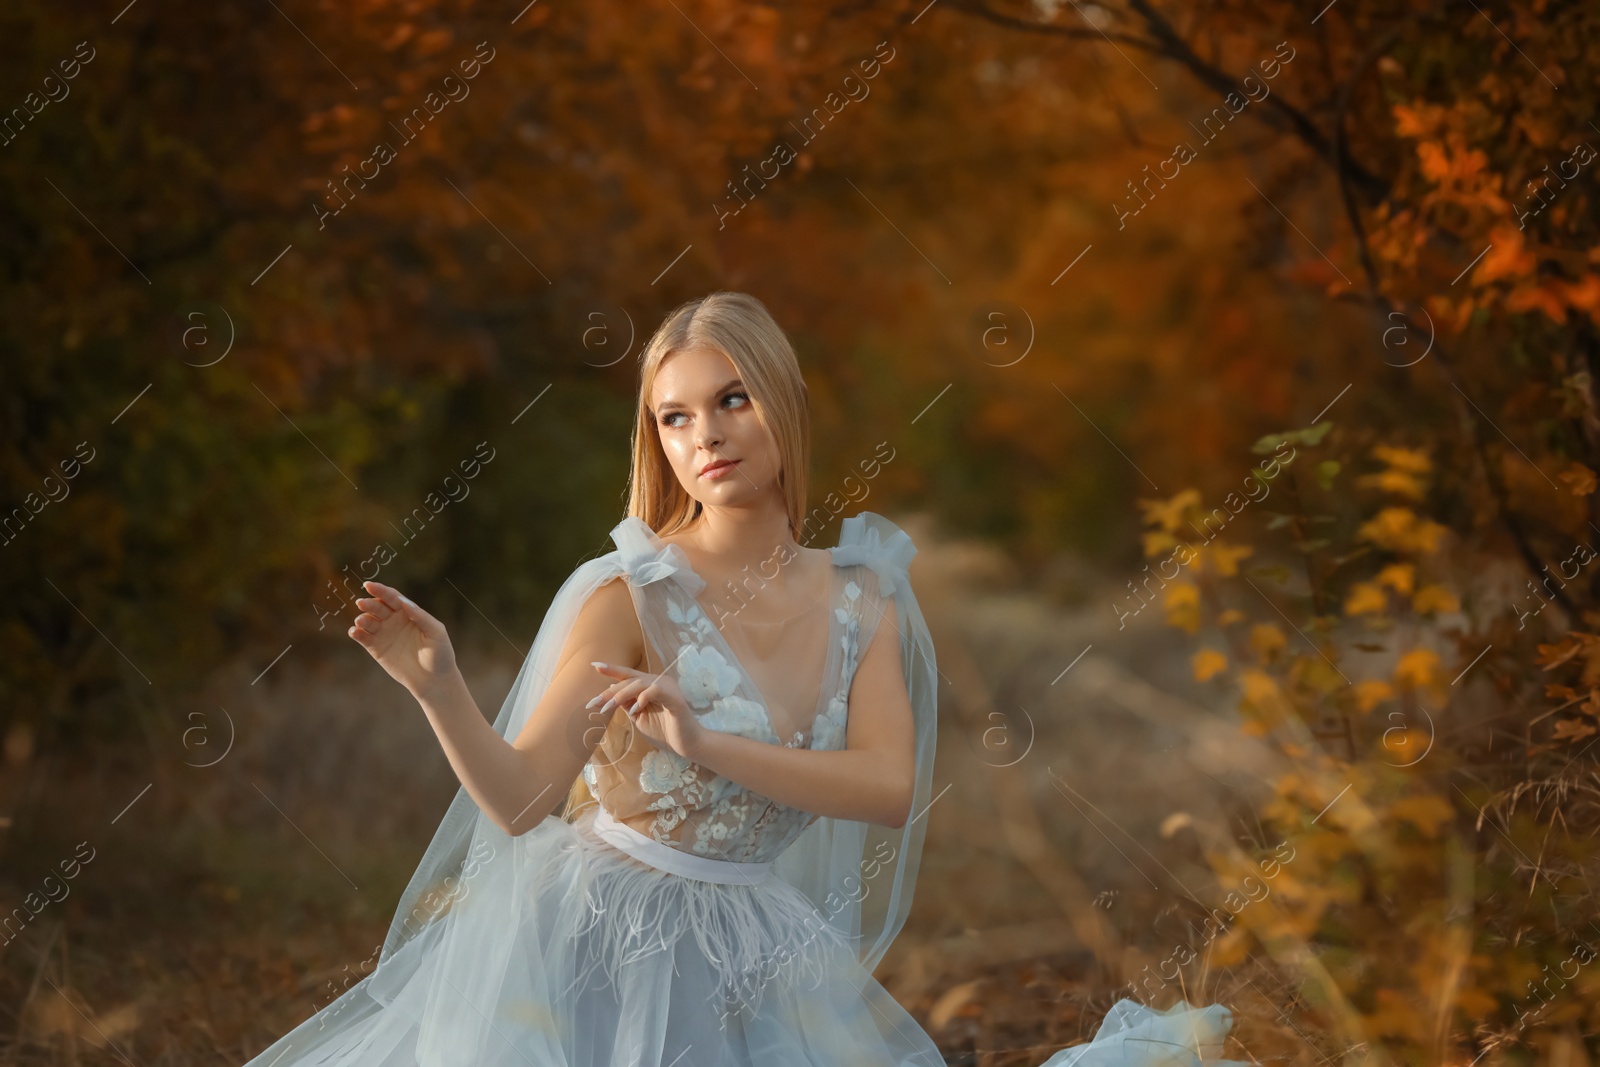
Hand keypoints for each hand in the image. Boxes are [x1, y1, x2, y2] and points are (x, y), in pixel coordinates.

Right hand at [348, 581, 459, 699]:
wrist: (434, 680)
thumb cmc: (440, 653)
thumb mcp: (436, 632)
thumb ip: (421, 617)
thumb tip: (404, 602)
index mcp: (409, 612)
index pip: (392, 597)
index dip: (380, 590)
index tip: (369, 585)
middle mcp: (394, 620)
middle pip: (378, 607)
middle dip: (369, 604)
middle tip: (361, 603)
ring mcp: (384, 634)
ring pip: (368, 621)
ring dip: (362, 619)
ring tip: (361, 621)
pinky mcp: (377, 649)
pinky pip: (363, 638)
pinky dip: (356, 633)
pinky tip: (355, 632)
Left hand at [589, 662, 704, 760]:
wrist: (686, 745)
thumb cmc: (664, 732)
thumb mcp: (639, 718)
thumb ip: (627, 704)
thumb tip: (611, 692)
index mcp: (650, 686)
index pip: (628, 675)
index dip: (612, 669)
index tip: (594, 666)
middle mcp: (658, 682)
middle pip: (630, 680)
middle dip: (610, 692)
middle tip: (593, 703)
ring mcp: (667, 688)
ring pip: (639, 683)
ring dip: (621, 695)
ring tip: (608, 707)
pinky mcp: (674, 697)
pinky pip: (655, 691)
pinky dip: (643, 698)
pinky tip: (634, 710)